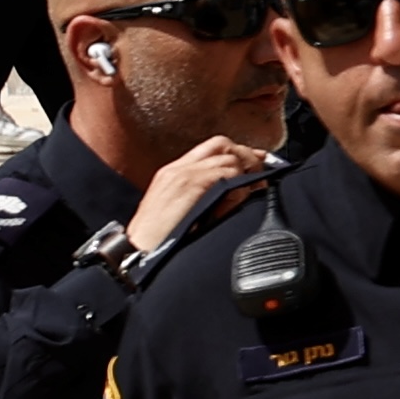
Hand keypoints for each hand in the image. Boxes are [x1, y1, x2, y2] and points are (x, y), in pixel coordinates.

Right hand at [124, 134, 271, 256]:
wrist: (138, 253)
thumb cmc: (162, 241)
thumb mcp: (186, 211)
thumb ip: (208, 195)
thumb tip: (240, 190)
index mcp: (174, 173)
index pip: (212, 148)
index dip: (239, 152)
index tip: (258, 163)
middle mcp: (178, 169)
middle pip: (223, 145)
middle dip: (247, 157)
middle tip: (261, 177)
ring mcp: (182, 175)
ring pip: (229, 158)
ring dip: (247, 175)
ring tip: (252, 194)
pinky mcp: (189, 185)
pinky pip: (227, 175)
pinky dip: (240, 187)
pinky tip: (239, 201)